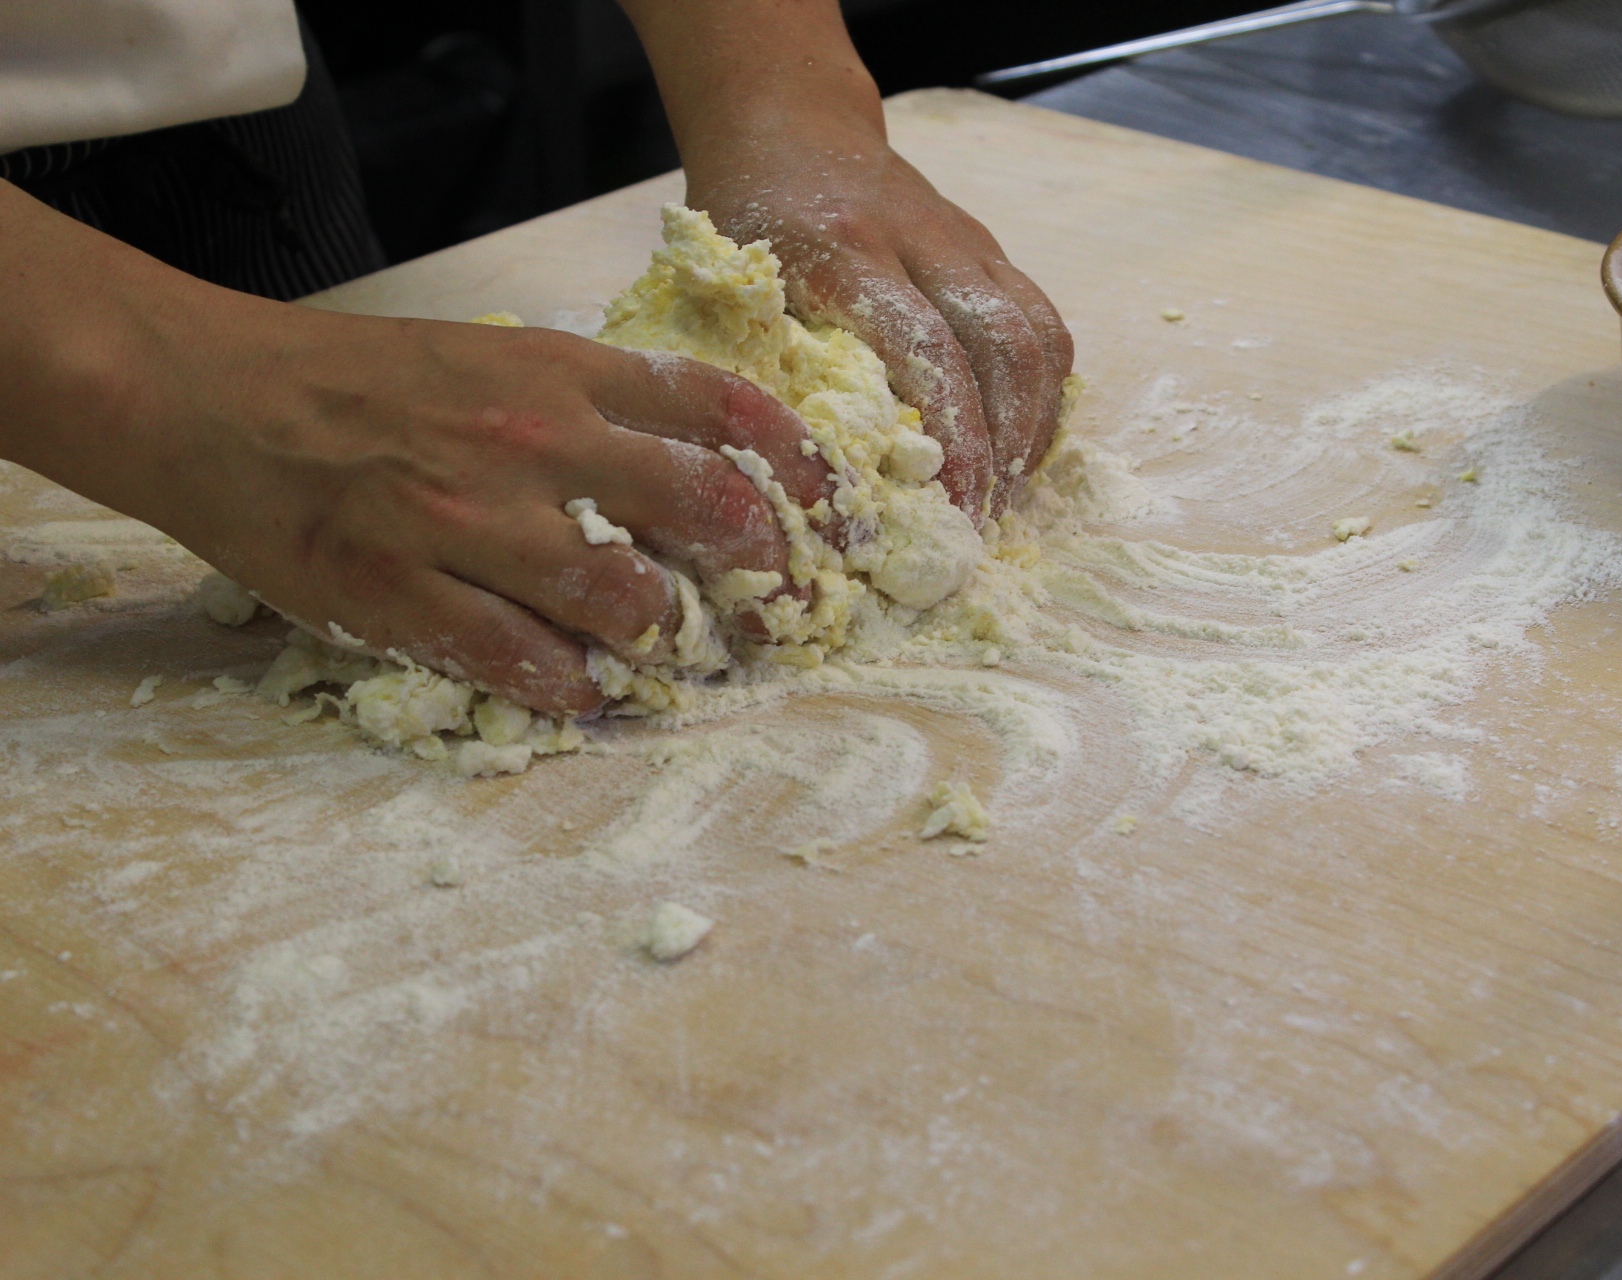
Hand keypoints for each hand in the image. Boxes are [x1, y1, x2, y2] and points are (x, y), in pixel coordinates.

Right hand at [0, 188, 833, 715]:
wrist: (213, 398)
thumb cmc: (359, 378)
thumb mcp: (494, 356)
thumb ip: (591, 405)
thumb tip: (699, 467)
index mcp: (563, 372)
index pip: (723, 408)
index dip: (802, 466)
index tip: (832, 517)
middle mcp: (536, 440)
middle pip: (706, 508)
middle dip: (765, 572)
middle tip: (780, 613)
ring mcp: (471, 522)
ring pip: (626, 599)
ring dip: (668, 642)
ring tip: (676, 659)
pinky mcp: (404, 593)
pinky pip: (523, 662)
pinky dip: (572, 690)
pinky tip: (587, 697)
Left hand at [620, 0, 1074, 522]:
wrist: (792, 126)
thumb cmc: (748, 216)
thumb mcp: (728, 280)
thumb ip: (762, 358)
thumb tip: (796, 473)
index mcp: (844, 248)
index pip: (927, 349)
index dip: (950, 437)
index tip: (946, 508)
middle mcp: (920, 239)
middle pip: (1000, 346)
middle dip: (1003, 445)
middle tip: (983, 519)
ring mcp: (966, 242)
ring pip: (1036, 336)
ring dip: (1033, 426)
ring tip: (1008, 493)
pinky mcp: (991, 253)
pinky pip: (1043, 326)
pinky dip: (1044, 395)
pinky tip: (1021, 447)